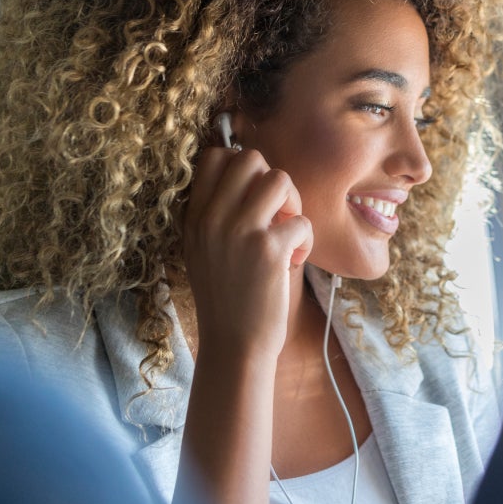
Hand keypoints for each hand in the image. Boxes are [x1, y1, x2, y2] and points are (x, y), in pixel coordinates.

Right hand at [180, 146, 313, 361]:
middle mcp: (213, 219)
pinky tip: (294, 261)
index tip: (254, 195)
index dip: (242, 166)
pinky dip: (306, 240)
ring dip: (294, 204)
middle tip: (276, 214)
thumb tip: (253, 176)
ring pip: (280, 179)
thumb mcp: (204, 251)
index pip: (214, 157)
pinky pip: (302, 221)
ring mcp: (240, 232)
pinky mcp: (269, 251)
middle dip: (273, 181)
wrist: (234, 346)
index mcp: (195, 217)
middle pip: (250, 158)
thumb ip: (219, 214)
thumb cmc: (227, 299)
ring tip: (288, 233)